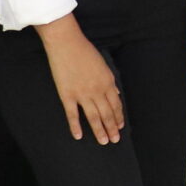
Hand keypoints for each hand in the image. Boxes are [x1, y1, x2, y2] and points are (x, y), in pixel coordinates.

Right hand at [37, 18, 122, 142]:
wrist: (66, 43)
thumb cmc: (85, 51)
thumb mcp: (103, 65)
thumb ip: (110, 81)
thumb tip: (116, 94)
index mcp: (108, 82)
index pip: (116, 105)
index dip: (118, 117)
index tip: (120, 127)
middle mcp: (97, 90)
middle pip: (107, 114)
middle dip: (112, 128)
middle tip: (114, 140)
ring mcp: (82, 94)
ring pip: (93, 117)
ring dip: (99, 131)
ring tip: (104, 142)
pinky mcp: (67, 95)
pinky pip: (72, 115)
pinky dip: (75, 126)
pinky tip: (78, 136)